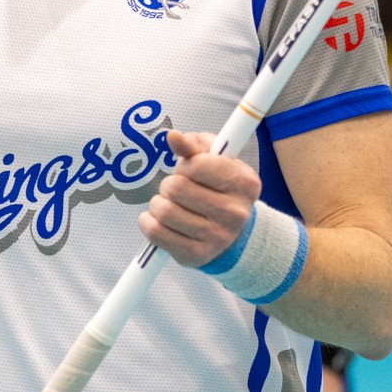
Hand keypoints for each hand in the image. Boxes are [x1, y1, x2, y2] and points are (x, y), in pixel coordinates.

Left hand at [138, 130, 260, 267]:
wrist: (232, 232)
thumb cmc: (219, 187)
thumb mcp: (215, 159)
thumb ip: (194, 144)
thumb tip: (173, 137)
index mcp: (243, 183)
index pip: (198, 165)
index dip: (186, 165)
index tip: (190, 170)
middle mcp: (235, 213)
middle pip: (176, 188)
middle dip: (169, 184)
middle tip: (176, 188)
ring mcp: (217, 237)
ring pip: (164, 211)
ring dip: (158, 203)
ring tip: (168, 203)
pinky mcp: (197, 255)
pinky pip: (156, 233)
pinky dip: (148, 222)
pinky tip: (157, 219)